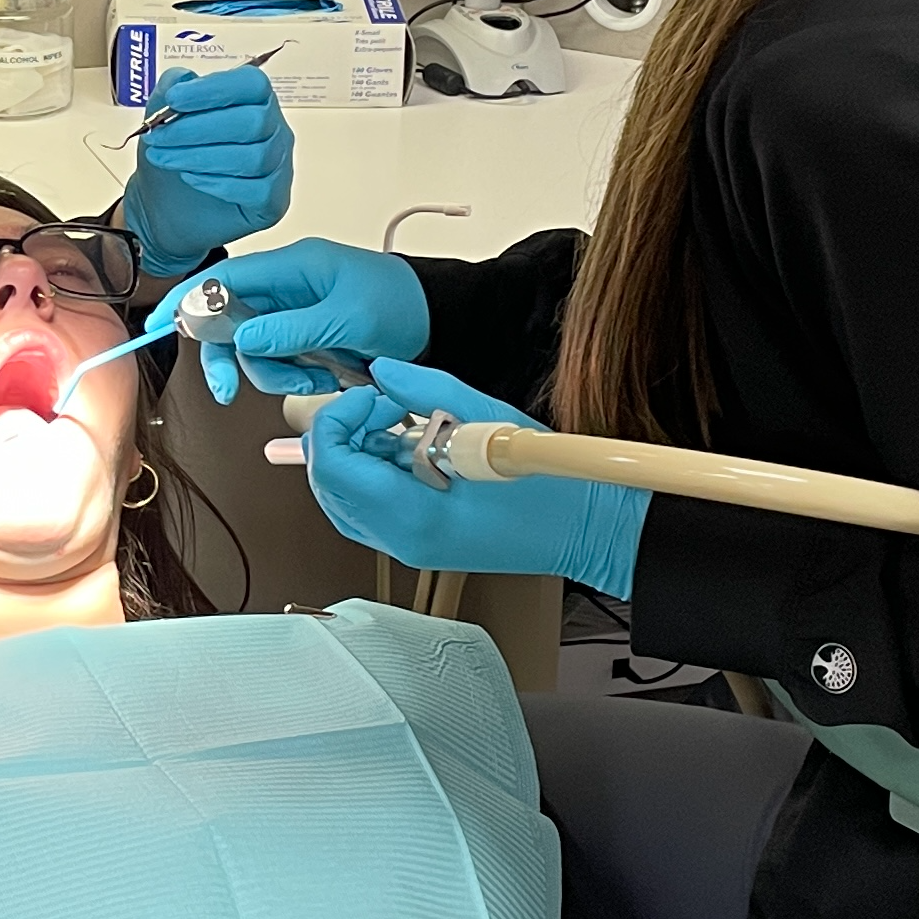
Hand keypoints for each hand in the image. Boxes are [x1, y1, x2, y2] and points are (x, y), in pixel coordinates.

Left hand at [119, 66, 294, 275]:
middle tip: (159, 136)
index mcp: (254, 100)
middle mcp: (273, 130)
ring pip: (252, 157)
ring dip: (200, 157)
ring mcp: (277, 166)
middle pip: (252, 122)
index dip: (213, 89)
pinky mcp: (273, 201)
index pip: (251, 84)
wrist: (168, 208)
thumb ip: (170, 90)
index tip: (174, 99)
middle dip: (197, 129)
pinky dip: (217, 184)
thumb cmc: (176, 156)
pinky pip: (254, 190)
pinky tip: (191, 179)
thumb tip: (181, 79)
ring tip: (165, 159)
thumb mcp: (163, 117)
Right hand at [184, 237, 429, 404]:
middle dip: (228, 358)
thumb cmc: (401, 304)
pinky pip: (279, 362)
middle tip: (228, 391)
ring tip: (314, 383)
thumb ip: (293, 329)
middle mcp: (286, 288)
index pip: (223, 279)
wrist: (438, 321)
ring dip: (274, 375)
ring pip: (253, 350)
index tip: (161, 327)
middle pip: (229, 321)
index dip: (188, 302)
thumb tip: (242, 339)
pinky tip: (325, 381)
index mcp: (292, 266)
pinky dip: (295, 379)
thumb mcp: (348, 318)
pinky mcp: (306, 338)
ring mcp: (295, 314)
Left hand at [302, 358, 648, 598]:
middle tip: (385, 405)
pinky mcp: (417, 544)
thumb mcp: (487, 419)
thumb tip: (382, 370)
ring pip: (342, 498)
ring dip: (357, 452)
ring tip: (401, 423)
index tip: (374, 396)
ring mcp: (408, 549)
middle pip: (328, 484)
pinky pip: (369, 508)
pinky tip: (409, 447)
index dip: (340, 419)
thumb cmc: (551, 485)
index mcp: (413, 516)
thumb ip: (427, 392)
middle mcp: (401, 541)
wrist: (590, 531)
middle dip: (343, 433)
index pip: (333, 466)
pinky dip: (374, 472)